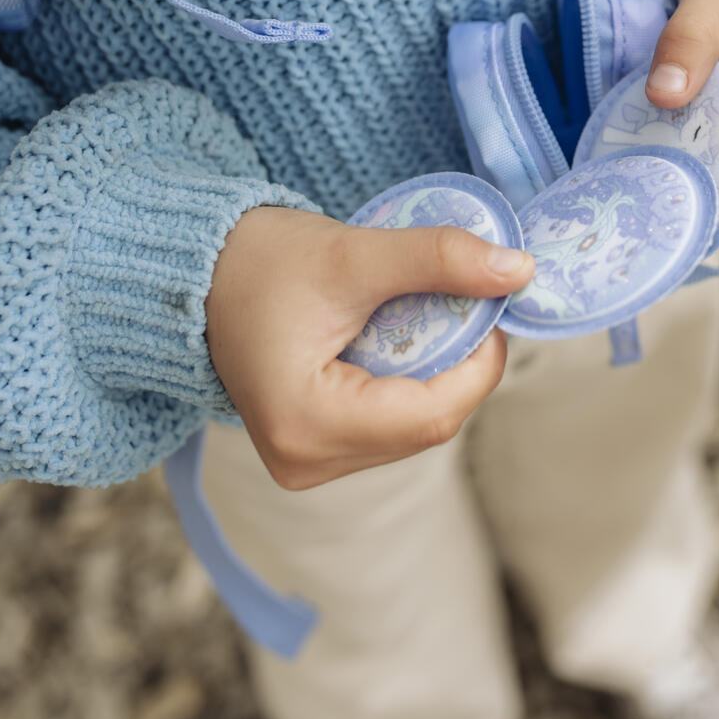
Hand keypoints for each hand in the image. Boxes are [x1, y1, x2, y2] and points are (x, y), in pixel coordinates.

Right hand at [206, 206, 533, 488]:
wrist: (198, 272)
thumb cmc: (261, 261)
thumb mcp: (354, 253)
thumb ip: (438, 259)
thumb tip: (520, 270)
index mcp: (307, 424)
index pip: (432, 414)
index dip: (481, 363)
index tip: (496, 305)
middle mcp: (304, 462)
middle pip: (425, 426)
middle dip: (459, 365)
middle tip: (468, 302)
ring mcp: (304, 464)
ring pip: (410, 430)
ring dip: (435, 375)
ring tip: (429, 315)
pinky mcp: (309, 452)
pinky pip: (386, 428)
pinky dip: (407, 384)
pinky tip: (399, 339)